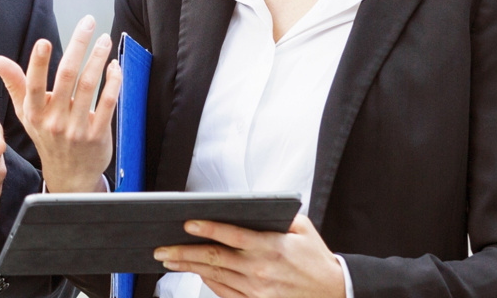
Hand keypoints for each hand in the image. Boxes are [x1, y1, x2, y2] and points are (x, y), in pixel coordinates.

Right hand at [0, 15, 121, 192]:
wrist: (69, 176)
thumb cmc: (46, 138)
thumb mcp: (25, 114)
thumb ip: (14, 83)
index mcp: (34, 113)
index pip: (33, 84)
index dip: (38, 63)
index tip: (43, 42)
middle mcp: (53, 121)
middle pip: (66, 76)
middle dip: (78, 45)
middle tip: (87, 23)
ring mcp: (77, 129)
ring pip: (89, 86)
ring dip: (98, 58)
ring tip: (103, 39)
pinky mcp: (98, 135)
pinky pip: (107, 103)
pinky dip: (113, 81)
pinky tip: (114, 66)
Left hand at [152, 215, 345, 297]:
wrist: (335, 293)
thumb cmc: (316, 259)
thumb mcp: (302, 229)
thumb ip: (276, 216)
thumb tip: (249, 206)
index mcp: (271, 247)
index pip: (232, 236)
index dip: (208, 228)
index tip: (187, 223)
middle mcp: (261, 270)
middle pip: (214, 259)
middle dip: (183, 252)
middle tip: (161, 248)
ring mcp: (257, 290)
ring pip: (215, 276)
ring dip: (188, 267)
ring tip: (168, 259)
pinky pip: (225, 292)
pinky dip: (207, 281)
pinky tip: (194, 272)